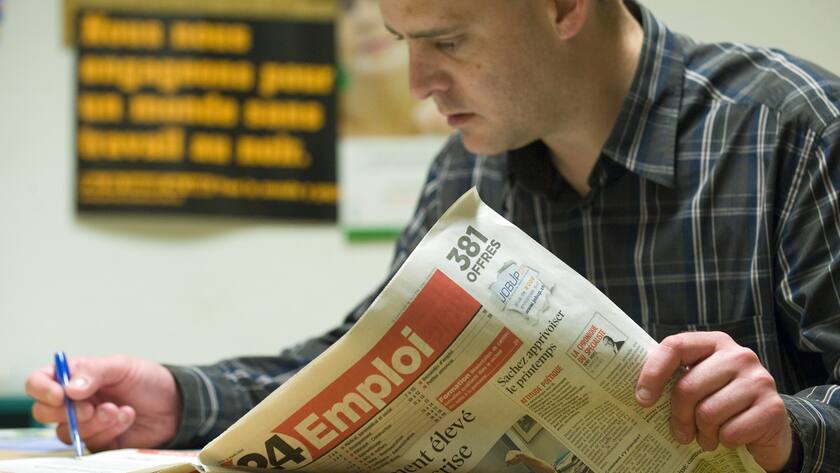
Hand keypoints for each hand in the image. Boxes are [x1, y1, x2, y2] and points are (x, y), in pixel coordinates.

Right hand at [25, 355, 180, 451]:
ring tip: (119, 410)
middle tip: (91, 408)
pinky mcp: (98, 441)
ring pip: (66, 431)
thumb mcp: (122, 366)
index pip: (39, 381)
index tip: (59, 395)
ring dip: (94, 422)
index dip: (42, 389)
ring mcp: (84, 423)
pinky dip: (109, 430)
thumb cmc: (147, 380)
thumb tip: (68, 389)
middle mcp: (74, 401)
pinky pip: (89, 443)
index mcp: (75, 376)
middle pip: (43, 412)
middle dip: (68, 411)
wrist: (174, 404)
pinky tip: (127, 417)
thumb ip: (94, 371)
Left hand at [635, 332, 791, 471]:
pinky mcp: (772, 408)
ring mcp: (759, 380)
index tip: (642, 399)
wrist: (769, 425)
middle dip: (679, 416)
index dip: (653, 372)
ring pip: (708, 412)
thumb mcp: (699, 383)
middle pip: (688, 386)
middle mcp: (739, 355)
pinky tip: (730, 437)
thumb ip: (675, 378)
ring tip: (707, 436)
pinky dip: (725, 441)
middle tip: (680, 432)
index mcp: (714, 343)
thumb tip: (640, 394)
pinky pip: (731, 431)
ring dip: (703, 433)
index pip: (675, 346)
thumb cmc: (722, 401)